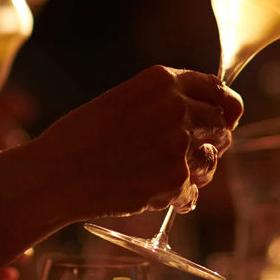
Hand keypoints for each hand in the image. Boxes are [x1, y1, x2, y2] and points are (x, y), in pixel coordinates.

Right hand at [34, 65, 241, 218]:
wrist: (55, 174)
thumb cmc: (83, 138)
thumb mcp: (125, 102)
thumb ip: (167, 102)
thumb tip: (221, 115)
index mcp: (162, 81)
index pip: (216, 89)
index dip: (224, 107)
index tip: (222, 119)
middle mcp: (176, 107)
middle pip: (219, 125)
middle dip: (209, 141)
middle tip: (183, 155)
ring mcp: (178, 144)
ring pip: (211, 161)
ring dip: (196, 172)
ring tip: (162, 175)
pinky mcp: (175, 179)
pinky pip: (192, 191)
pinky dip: (177, 198)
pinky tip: (150, 193)